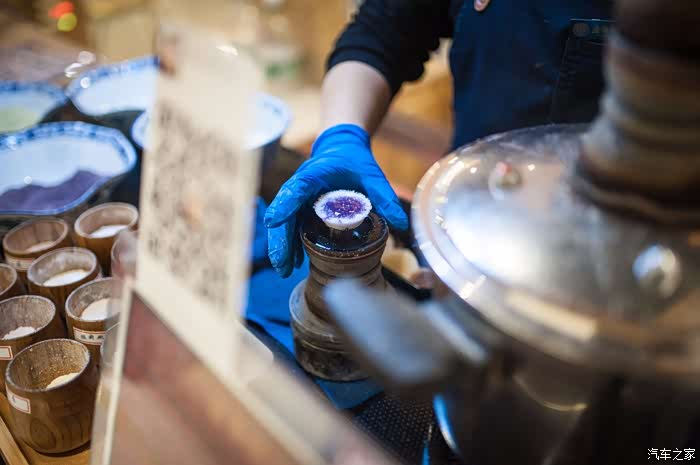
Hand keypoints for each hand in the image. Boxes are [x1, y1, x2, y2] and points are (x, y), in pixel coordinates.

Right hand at [265, 124, 408, 276]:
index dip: (284, 205)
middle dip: (280, 239)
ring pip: (284, 223)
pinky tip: (295, 262)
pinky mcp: (302, 207)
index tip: (274, 222)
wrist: (343, 147)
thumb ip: (384, 197)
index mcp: (314, 174)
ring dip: (282, 245)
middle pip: (283, 213)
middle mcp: (300, 186)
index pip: (296, 189)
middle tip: (282, 265)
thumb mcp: (372, 175)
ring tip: (285, 270)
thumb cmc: (354, 159)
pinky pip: (292, 226)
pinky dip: (291, 243)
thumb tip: (401, 223)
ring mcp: (299, 198)